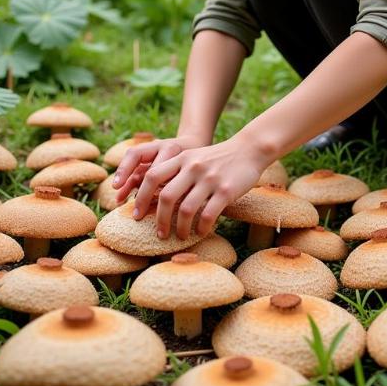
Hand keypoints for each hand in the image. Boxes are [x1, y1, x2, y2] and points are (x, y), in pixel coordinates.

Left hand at [126, 135, 270, 240]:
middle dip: (160, 219)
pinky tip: (201, 232)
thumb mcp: (193, 158)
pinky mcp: (226, 190)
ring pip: (186, 209)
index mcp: (181, 158)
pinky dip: (201, 227)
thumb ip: (176, 172)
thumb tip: (154, 198)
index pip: (152, 176)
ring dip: (181, 228)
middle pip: (166, 196)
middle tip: (159, 233)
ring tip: (181, 236)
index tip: (137, 214)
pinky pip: (208, 214)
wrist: (249, 149)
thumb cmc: (217, 159)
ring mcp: (210, 179)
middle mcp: (193, 167)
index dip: (141, 197)